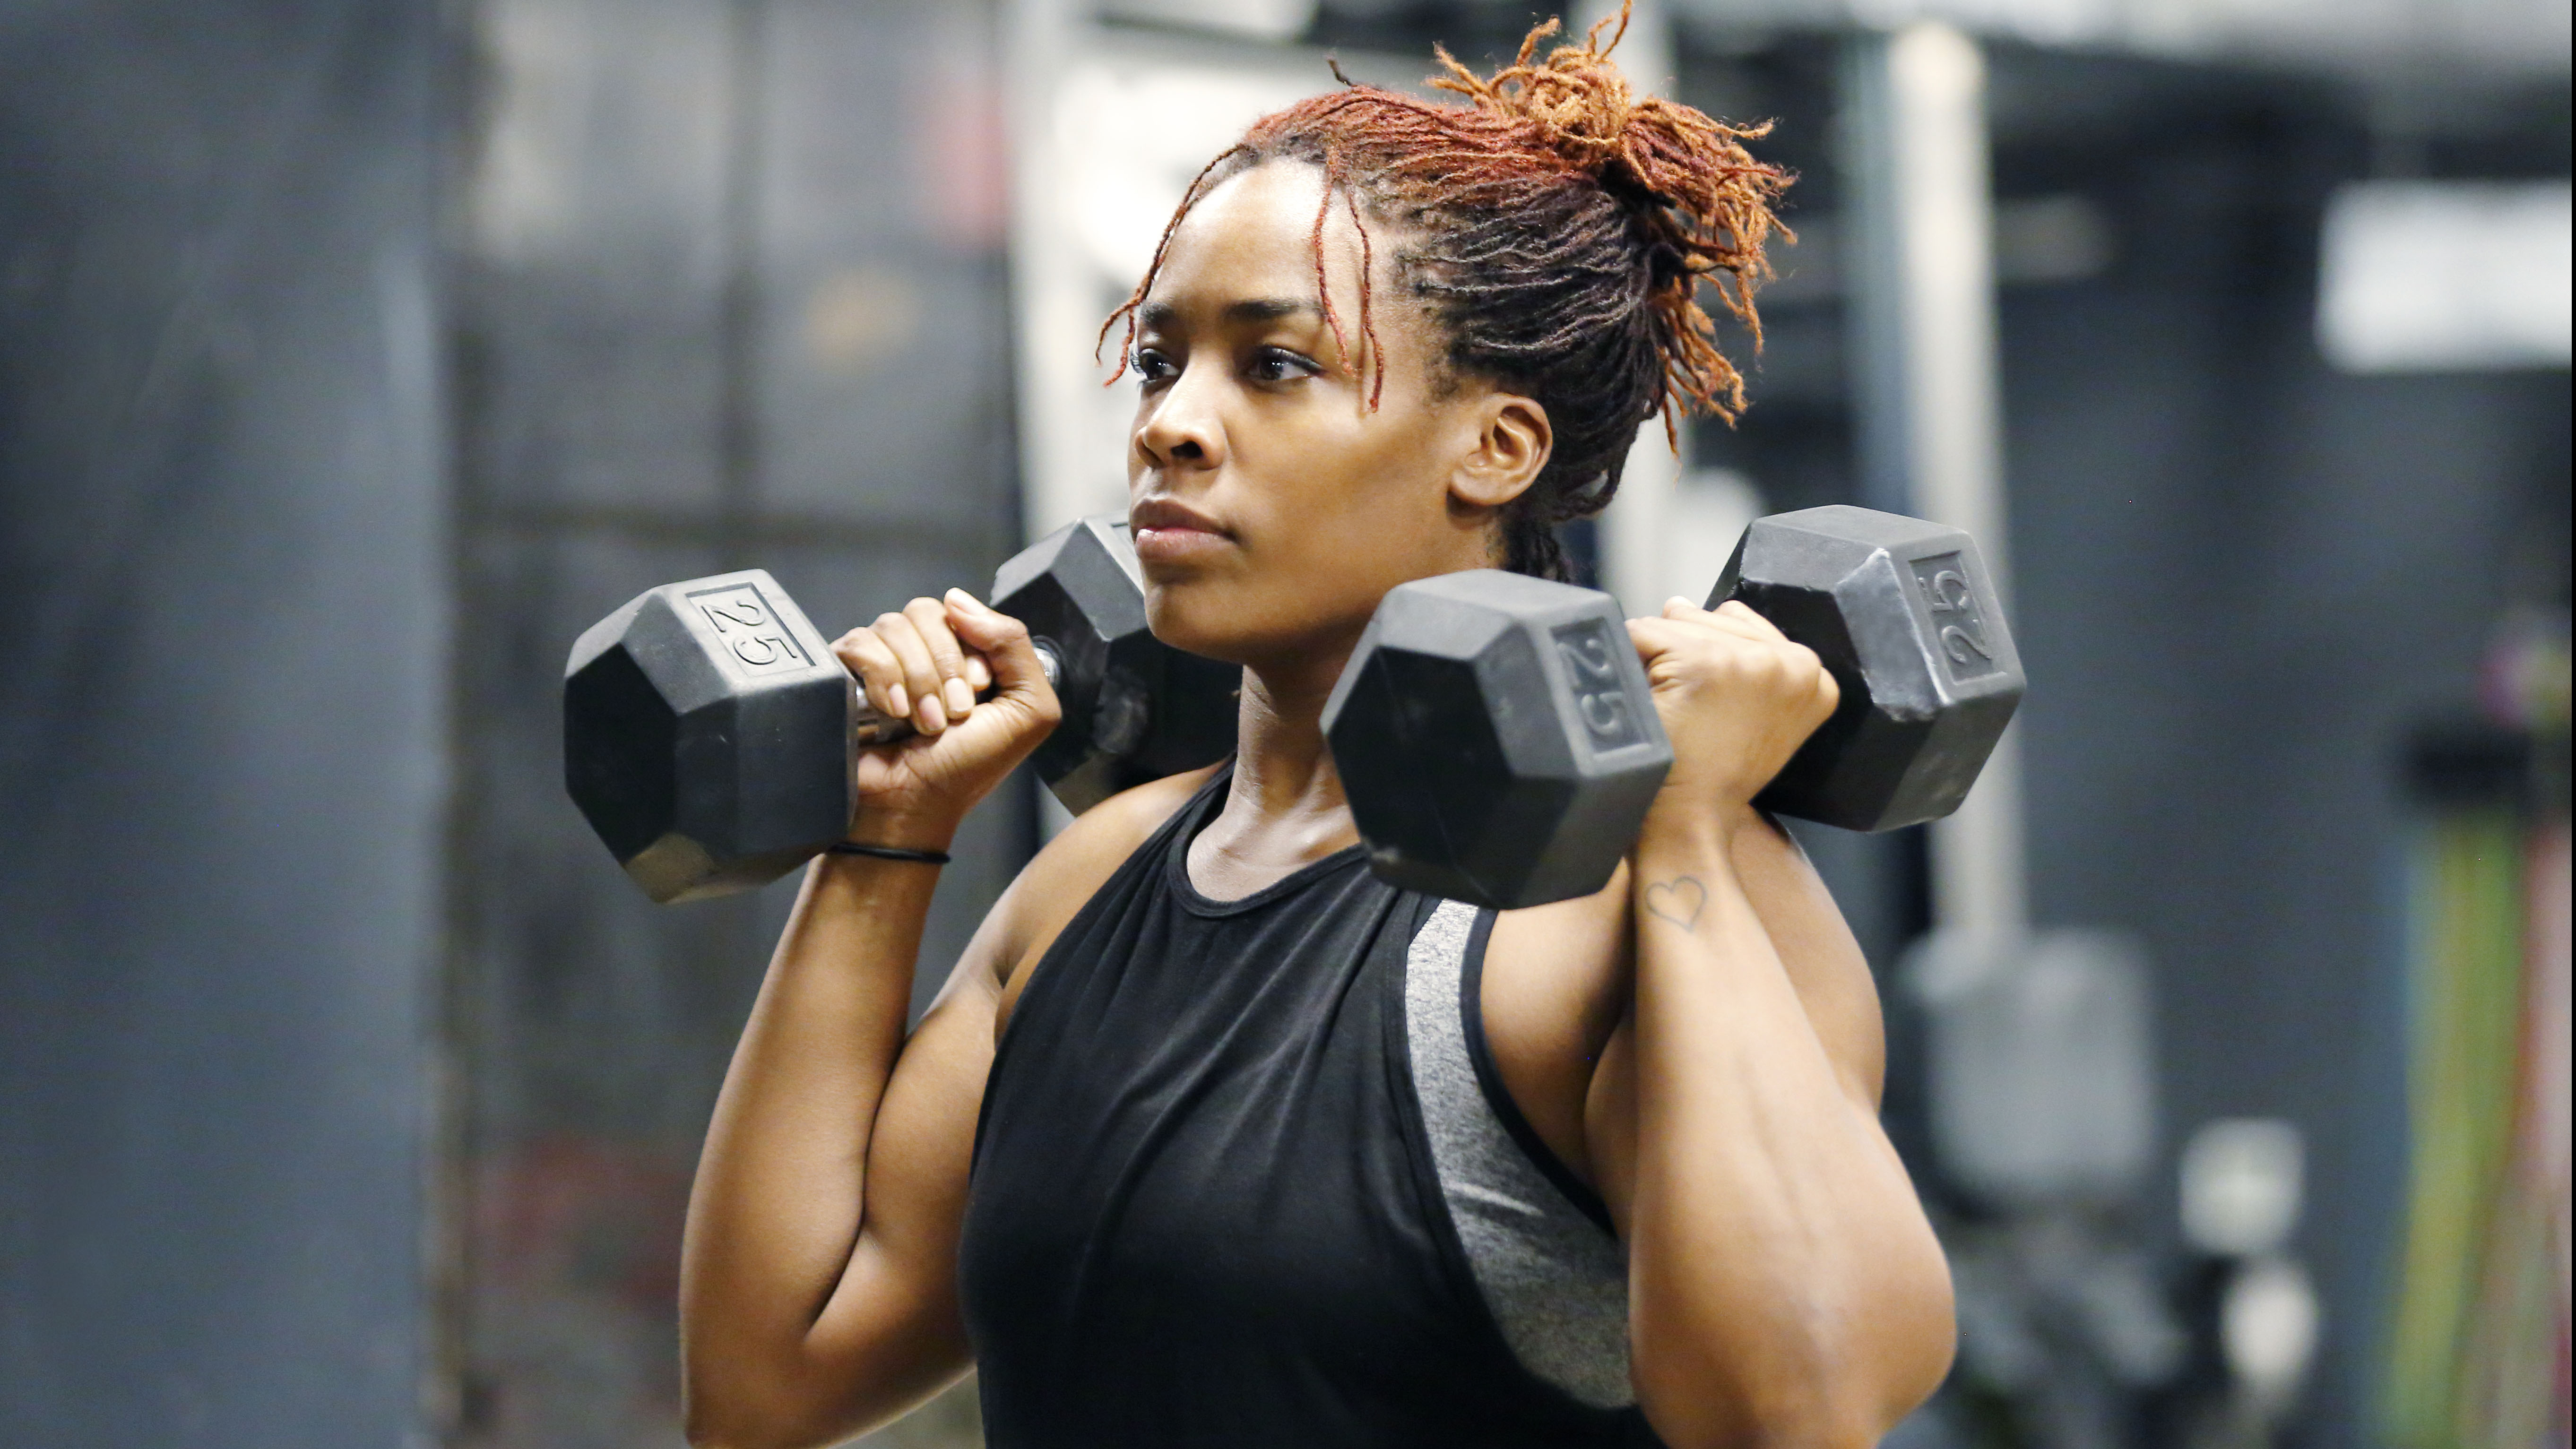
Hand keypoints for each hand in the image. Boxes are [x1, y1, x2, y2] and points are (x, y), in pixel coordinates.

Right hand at [829, 590, 1061, 845]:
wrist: (912, 808)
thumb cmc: (966, 769)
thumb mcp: (1028, 711)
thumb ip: (1015, 646)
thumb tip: (959, 600)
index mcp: (967, 654)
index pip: (965, 614)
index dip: (973, 653)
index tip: (977, 696)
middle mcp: (924, 651)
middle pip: (927, 612)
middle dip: (943, 668)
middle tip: (951, 715)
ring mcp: (883, 659)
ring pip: (894, 625)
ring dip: (916, 679)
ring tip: (922, 724)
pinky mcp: (847, 670)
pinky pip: (860, 643)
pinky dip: (882, 678)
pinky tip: (891, 712)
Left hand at [1627, 598, 1839, 818]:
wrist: (1690, 822)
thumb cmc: (1713, 774)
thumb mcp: (1754, 714)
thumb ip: (1741, 658)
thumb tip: (1684, 602)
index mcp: (1813, 674)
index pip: (1740, 622)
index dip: (1706, 654)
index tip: (1704, 699)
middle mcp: (1793, 661)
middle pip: (1707, 616)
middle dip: (1680, 650)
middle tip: (1686, 710)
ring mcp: (1749, 660)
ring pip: (1674, 622)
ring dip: (1656, 658)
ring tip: (1672, 709)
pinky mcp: (1703, 662)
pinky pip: (1642, 632)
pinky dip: (1631, 663)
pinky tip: (1652, 705)